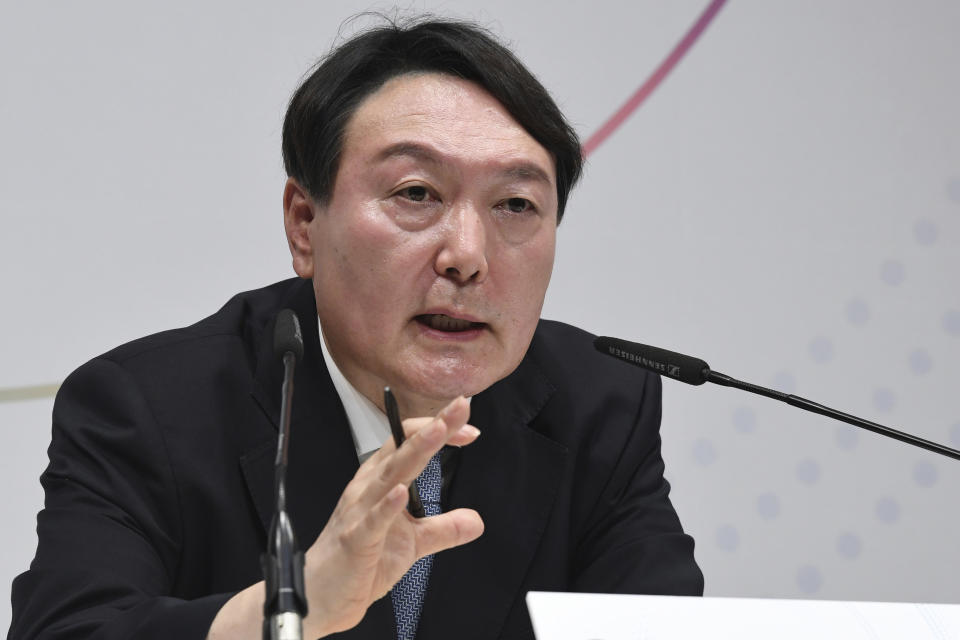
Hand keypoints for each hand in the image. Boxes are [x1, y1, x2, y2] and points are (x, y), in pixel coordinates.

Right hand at [301, 395, 482, 636]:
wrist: (322, 596)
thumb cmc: (360, 561)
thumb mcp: (412, 543)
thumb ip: (443, 528)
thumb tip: (476, 521)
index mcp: (381, 482)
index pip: (409, 444)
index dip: (439, 431)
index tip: (469, 429)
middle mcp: (369, 488)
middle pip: (403, 449)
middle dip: (433, 426)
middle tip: (460, 407)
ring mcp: (360, 511)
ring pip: (390, 475)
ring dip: (415, 451)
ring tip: (438, 432)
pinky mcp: (356, 540)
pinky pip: (373, 520)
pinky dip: (388, 506)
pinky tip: (402, 492)